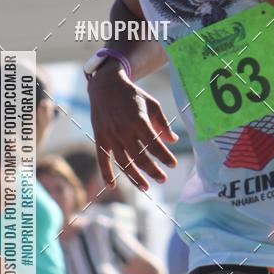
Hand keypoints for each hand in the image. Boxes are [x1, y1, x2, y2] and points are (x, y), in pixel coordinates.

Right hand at [88, 68, 178, 190]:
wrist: (105, 85)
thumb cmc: (132, 95)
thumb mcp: (152, 104)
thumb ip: (163, 123)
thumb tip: (174, 140)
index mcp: (139, 120)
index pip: (154, 144)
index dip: (165, 156)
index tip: (173, 165)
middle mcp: (124, 129)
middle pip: (140, 157)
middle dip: (153, 170)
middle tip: (163, 179)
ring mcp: (110, 135)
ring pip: (123, 162)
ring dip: (135, 177)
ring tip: (146, 187)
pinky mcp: (100, 137)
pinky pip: (102, 159)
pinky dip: (105, 173)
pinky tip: (112, 186)